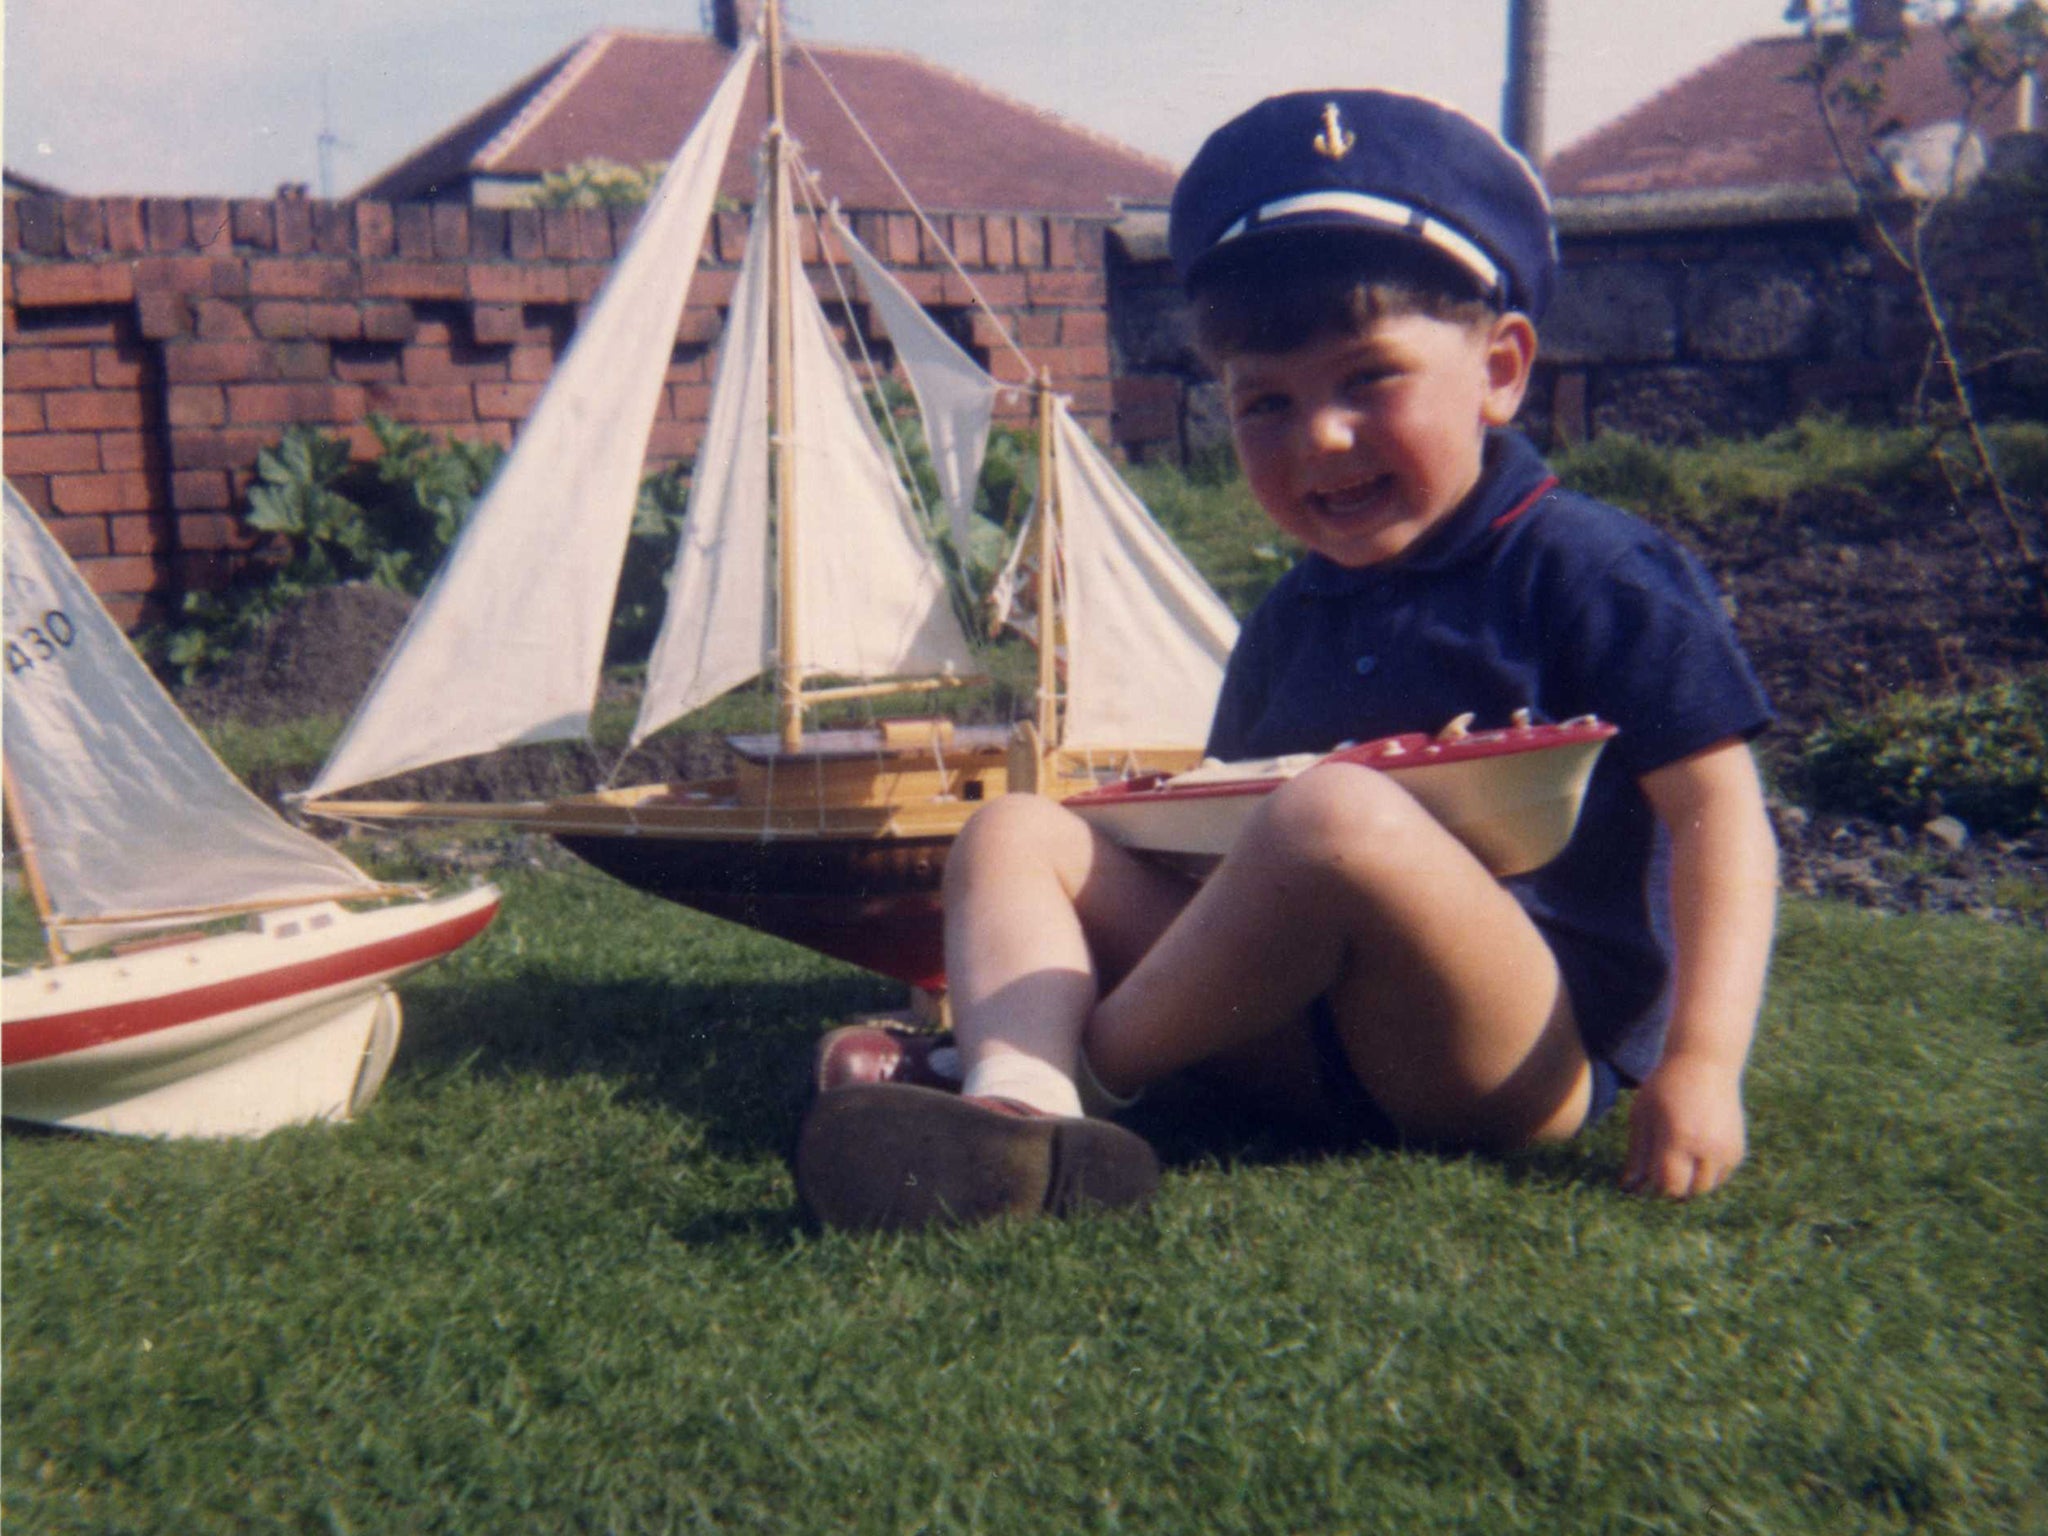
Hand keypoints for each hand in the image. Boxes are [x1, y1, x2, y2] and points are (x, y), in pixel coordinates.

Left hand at [1620, 1051, 1746, 1199]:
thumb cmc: (1665, 1086)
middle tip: (1661, 1171)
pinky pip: (1721, 1177)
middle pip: (1689, 1191)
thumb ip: (1637, 1153)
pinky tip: (1693, 1155)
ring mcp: (1726, 1150)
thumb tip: (1628, 1187)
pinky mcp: (1738, 1149)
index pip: (1669, 1185)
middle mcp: (1706, 1147)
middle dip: (1673, 1187)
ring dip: (1690, 1183)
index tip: (1647, 1177)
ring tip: (1677, 1163)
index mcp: (1678, 1138)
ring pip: (1707, 1187)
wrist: (1705, 1063)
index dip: (1655, 1186)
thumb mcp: (1642, 1115)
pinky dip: (1707, 1174)